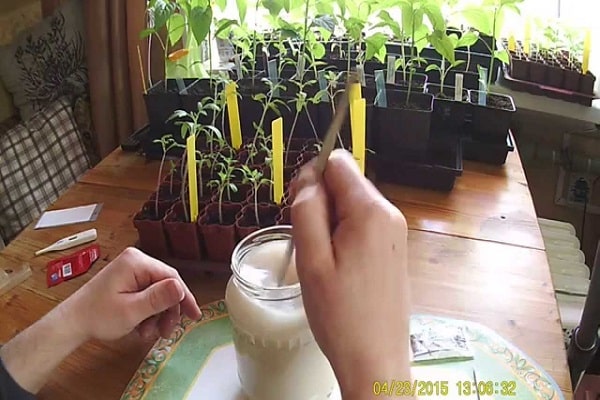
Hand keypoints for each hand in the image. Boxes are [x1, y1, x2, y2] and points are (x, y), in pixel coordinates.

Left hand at [65, 247, 201, 341]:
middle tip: (166, 332)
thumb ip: (158, 298)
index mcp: (137, 262)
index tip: (193, 316)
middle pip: (165, 285)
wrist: (72, 323)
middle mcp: (136, 260)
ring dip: (158, 314)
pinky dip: (148, 311)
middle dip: (167, 310)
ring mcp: (131, 270)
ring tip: (150, 333)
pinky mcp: (127, 280)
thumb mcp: (132, 311)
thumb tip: (180, 287)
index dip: (184, 298)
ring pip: (158, 292)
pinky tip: (142, 326)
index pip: (172, 277)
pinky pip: (147, 294)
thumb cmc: (98, 316)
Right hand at [290, 150, 410, 398]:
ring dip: (329, 222)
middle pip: (345, 183)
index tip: (299, 210)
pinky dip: (343, 236)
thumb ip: (307, 209)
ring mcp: (395, 233)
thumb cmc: (340, 314)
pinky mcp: (393, 250)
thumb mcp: (312, 259)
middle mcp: (389, 215)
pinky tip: (337, 268)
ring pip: (352, 205)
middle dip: (320, 203)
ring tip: (322, 261)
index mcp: (370, 212)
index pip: (338, 162)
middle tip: (308, 244)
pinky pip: (362, 226)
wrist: (375, 360)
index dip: (312, 178)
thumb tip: (309, 177)